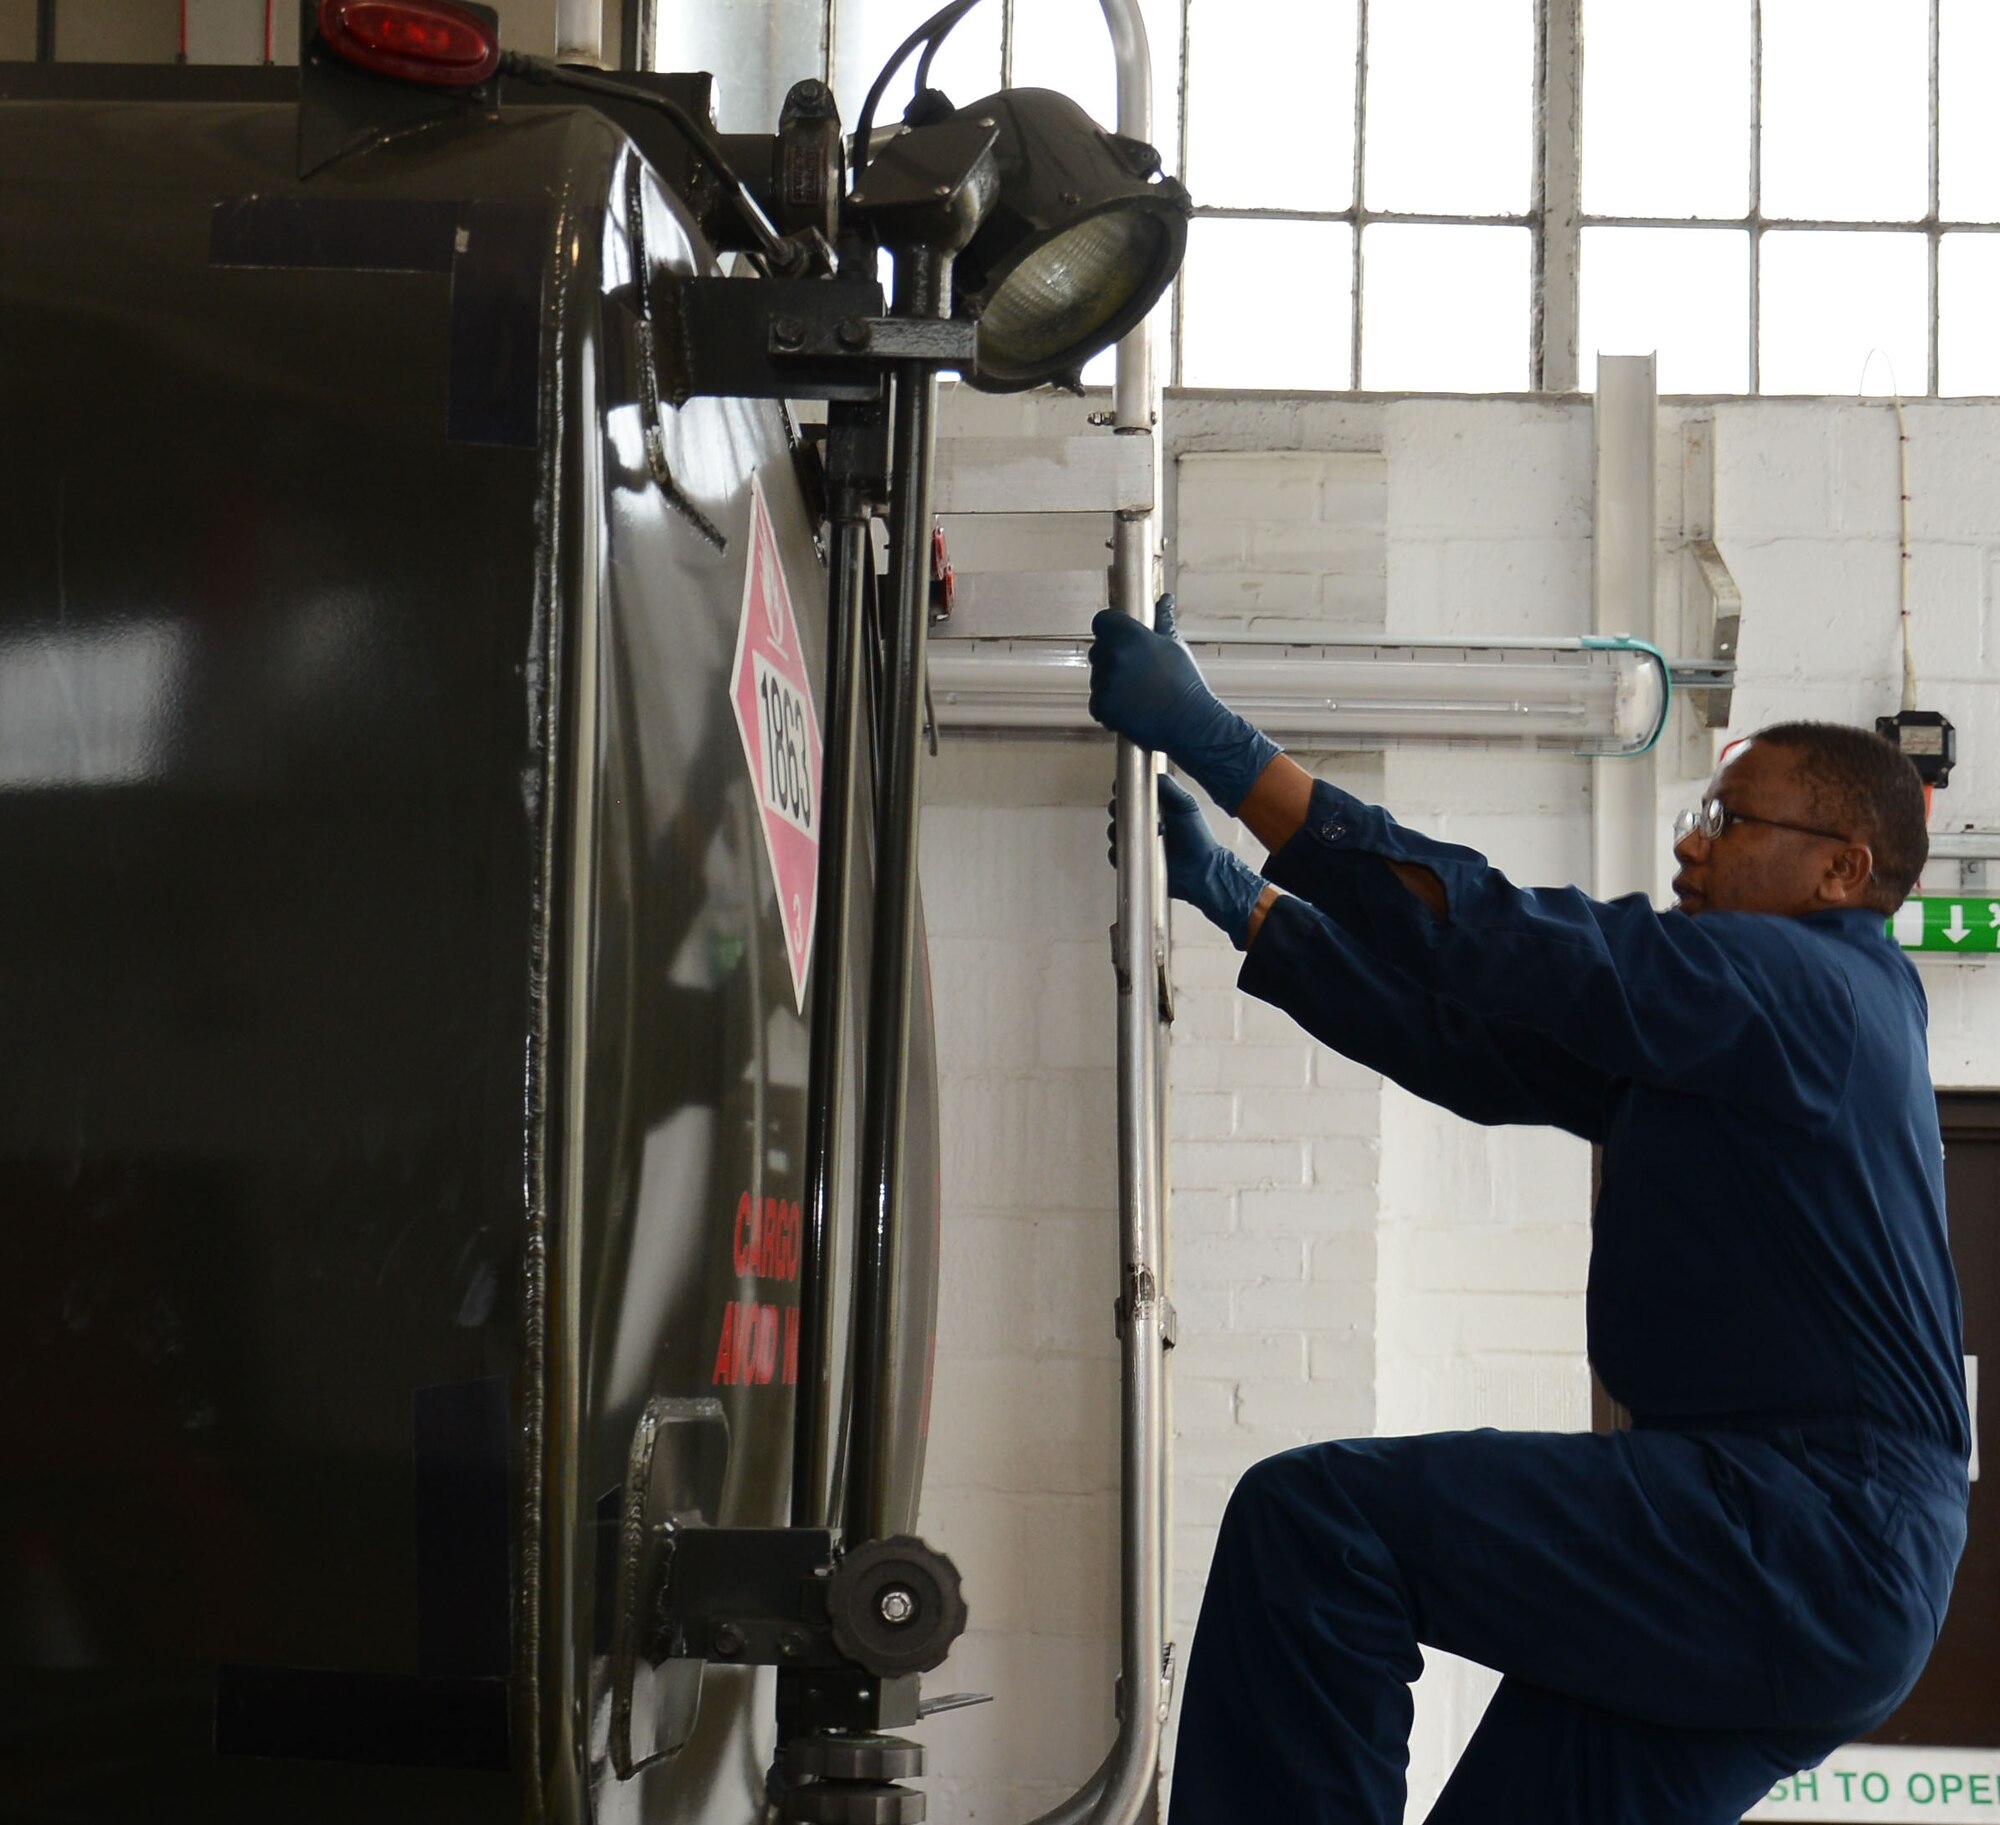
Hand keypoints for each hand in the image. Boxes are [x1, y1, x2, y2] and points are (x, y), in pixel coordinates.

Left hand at [1087, 595, 1279, 813]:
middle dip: (1111, 659)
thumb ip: (1162, 620)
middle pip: (1098, 650)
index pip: (1102, 620)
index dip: (1110, 628)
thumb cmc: (1184, 682)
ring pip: (1097, 677)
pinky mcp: (1102, 706)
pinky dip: (1109, 707)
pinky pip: (1097, 702)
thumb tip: (1164, 598)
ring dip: (1111, 684)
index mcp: (1130, 635)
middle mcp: (1115, 656)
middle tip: (1138, 674)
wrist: (1189, 723)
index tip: (1121, 639)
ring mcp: (1106, 682)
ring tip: (1140, 694)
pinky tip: (1132, 709)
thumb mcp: (1174, 646)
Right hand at [1107, 775, 1268, 949]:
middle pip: (1117, 810)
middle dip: (1118, 808)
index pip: (1130, 794)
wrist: (1201, 868)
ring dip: (1124, 830)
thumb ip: (1168, 786)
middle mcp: (1142, 823)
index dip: (1123, 790)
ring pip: (1114, 831)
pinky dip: (1120, 851)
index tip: (1122, 787)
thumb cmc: (1197, 836)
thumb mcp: (1185, 803)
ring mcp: (1137, 842)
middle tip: (1131, 810)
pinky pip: (1116, 854)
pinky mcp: (1133, 860)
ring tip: (1152, 832)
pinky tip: (1140, 849)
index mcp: (1153, 807)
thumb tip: (1150, 774)